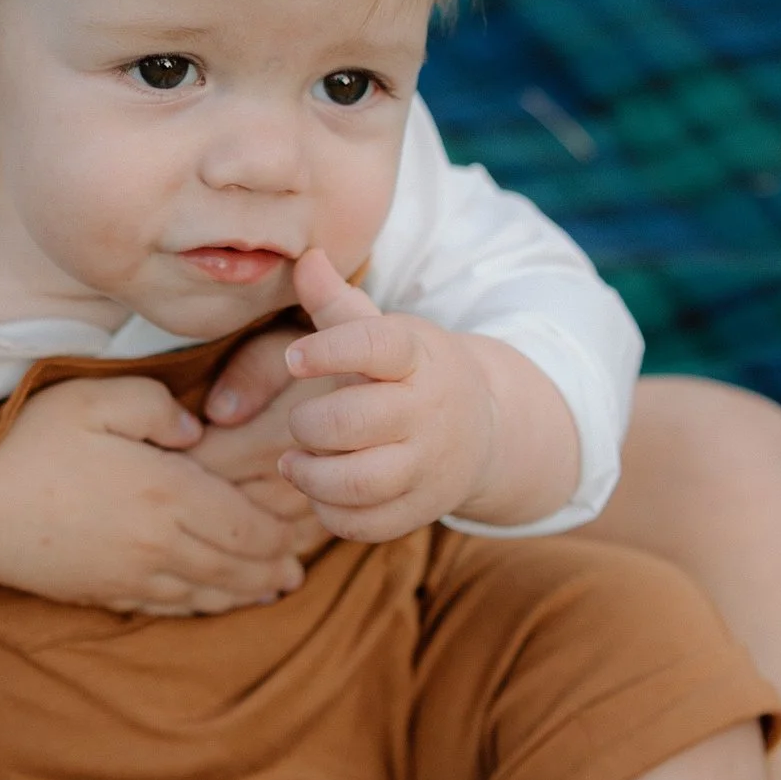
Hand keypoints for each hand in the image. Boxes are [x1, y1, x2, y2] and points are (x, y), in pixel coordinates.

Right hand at [0, 372, 309, 614]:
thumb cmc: (31, 446)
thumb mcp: (94, 400)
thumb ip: (157, 406)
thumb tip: (198, 431)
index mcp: (167, 492)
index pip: (246, 523)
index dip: (280, 529)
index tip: (301, 523)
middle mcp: (161, 543)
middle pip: (238, 563)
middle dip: (275, 563)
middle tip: (301, 561)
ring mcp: (135, 575)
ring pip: (212, 590)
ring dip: (249, 590)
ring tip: (277, 585)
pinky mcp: (110, 593)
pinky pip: (175, 606)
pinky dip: (208, 605)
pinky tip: (220, 601)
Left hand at [273, 249, 510, 543]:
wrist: (486, 428)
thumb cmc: (413, 373)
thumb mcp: (386, 332)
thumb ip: (337, 303)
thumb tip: (307, 256)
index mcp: (417, 356)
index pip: (376, 345)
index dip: (329, 351)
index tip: (294, 358)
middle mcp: (428, 410)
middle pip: (353, 421)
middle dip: (309, 424)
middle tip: (302, 422)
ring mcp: (429, 464)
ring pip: (359, 480)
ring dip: (311, 474)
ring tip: (294, 461)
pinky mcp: (422, 508)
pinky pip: (366, 523)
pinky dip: (331, 512)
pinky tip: (321, 490)